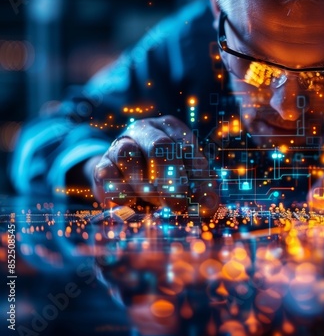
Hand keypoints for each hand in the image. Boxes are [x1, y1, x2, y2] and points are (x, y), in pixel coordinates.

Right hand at [91, 116, 217, 213]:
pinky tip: (131, 204)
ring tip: (153, 202)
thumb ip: (200, 190)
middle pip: (159, 146)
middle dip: (170, 179)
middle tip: (176, 206)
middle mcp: (145, 130)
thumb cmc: (166, 177)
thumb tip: (210, 207)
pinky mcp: (101, 164)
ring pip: (128, 155)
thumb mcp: (188, 180)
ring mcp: (120, 144)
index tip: (201, 200)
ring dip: (143, 185)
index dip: (195, 173)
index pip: (187, 145)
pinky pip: (106, 174)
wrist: (126, 181)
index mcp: (172, 128)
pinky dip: (118, 192)